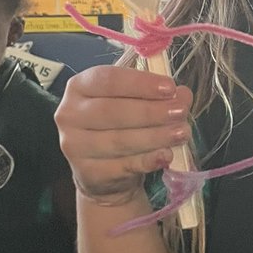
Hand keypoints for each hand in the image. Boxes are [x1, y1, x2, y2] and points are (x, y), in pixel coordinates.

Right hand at [54, 66, 191, 204]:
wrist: (105, 172)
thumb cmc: (120, 126)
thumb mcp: (137, 103)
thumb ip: (159, 96)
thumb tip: (183, 95)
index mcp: (80, 86)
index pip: (108, 80)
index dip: (140, 84)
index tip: (170, 88)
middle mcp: (70, 114)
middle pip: (112, 111)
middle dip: (151, 111)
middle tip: (180, 112)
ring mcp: (74, 145)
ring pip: (118, 140)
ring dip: (154, 136)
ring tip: (181, 133)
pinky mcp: (87, 172)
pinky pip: (121, 166)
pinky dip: (147, 160)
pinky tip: (165, 155)